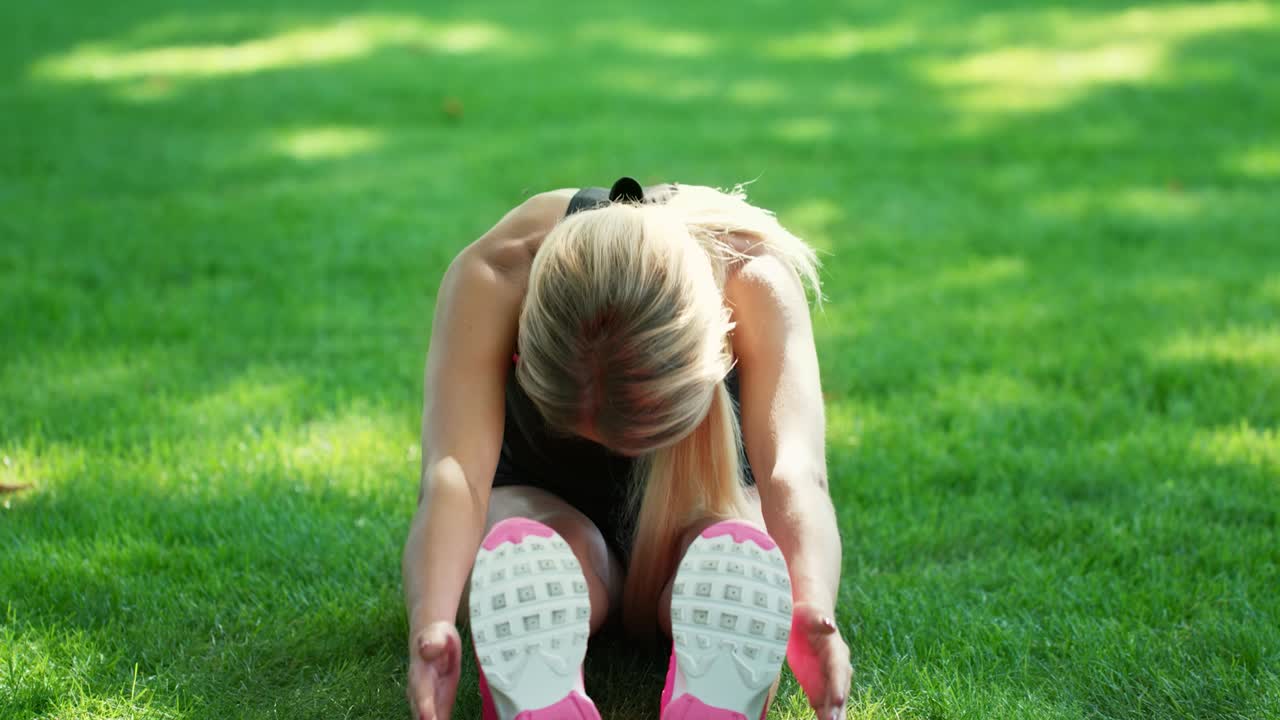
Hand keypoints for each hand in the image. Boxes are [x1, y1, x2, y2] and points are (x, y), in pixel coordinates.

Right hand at [407, 621, 461, 719]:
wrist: (432, 641)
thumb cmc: (437, 637)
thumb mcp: (438, 635)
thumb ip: (433, 642)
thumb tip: (425, 648)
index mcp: (420, 675)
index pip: (422, 696)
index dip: (425, 709)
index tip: (430, 719)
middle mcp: (418, 693)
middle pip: (420, 715)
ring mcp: (425, 702)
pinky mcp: (436, 707)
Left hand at [787, 601, 851, 719]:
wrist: (804, 623)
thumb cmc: (805, 615)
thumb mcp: (808, 614)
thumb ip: (818, 620)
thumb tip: (829, 625)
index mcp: (836, 650)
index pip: (839, 669)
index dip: (839, 684)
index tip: (839, 699)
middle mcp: (837, 668)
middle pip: (840, 689)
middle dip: (838, 707)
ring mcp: (830, 680)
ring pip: (835, 701)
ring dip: (834, 715)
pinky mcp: (820, 688)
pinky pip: (825, 705)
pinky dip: (825, 716)